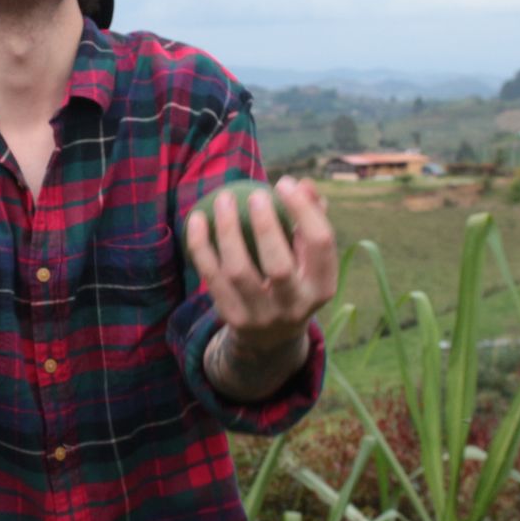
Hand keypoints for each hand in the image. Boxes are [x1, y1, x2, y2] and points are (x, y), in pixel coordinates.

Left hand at [184, 175, 338, 350]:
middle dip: (266, 227)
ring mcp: (261, 315)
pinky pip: (211, 276)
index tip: (286, 183)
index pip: (321, 244)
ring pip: (239, 271)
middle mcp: (294, 306)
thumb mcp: (308, 257)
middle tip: (255, 195)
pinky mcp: (232, 316)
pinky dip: (201, 246)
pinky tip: (197, 219)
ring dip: (228, 231)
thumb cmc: (294, 278)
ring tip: (223, 199)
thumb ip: (309, 220)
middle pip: (279, 266)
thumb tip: (302, 184)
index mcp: (322, 287)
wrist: (271, 336)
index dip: (305, 211)